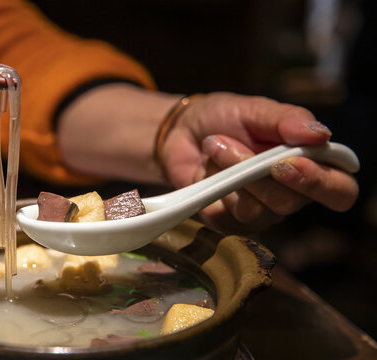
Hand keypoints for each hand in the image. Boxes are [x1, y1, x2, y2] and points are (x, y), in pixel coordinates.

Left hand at [161, 92, 358, 233]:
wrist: (180, 132)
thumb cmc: (225, 118)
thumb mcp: (256, 109)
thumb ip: (287, 119)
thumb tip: (321, 134)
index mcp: (310, 165)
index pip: (339, 191)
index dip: (321, 183)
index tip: (290, 161)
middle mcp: (290, 195)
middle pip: (291, 203)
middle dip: (256, 171)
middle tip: (229, 142)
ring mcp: (259, 213)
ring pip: (255, 210)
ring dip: (230, 173)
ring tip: (214, 145)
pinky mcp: (228, 223)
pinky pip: (226, 215)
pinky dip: (212, 185)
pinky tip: (205, 167)